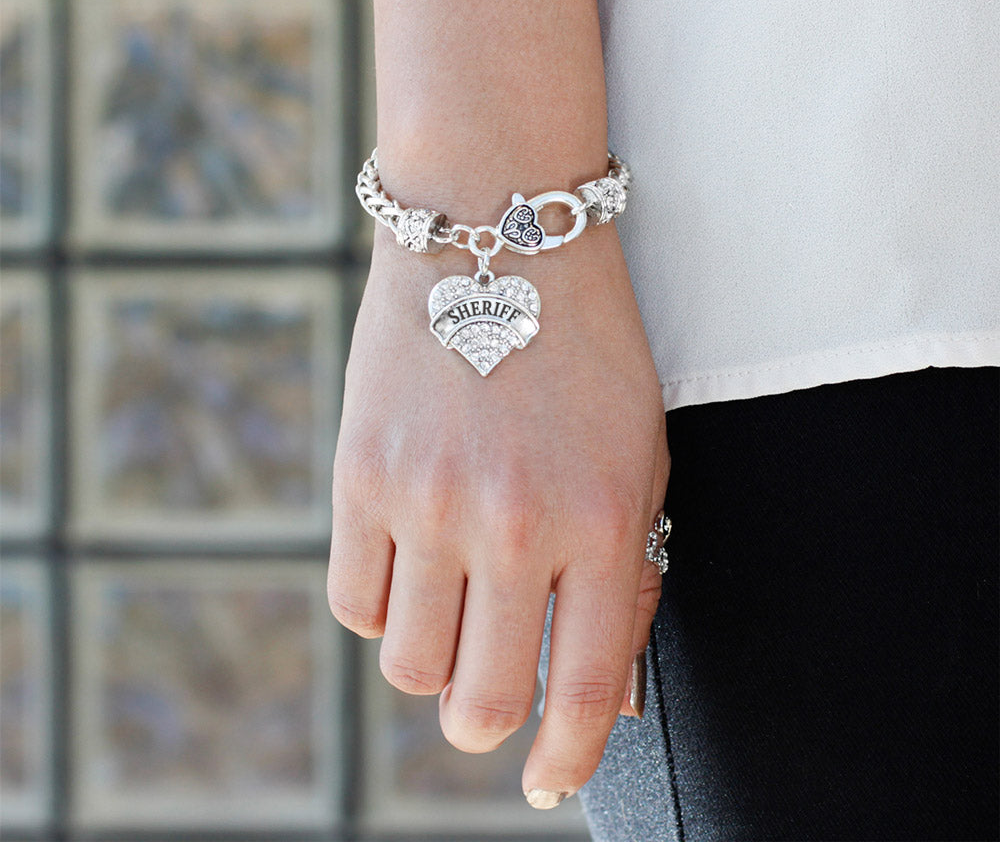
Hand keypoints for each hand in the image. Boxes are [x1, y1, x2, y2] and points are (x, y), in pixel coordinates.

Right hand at [328, 221, 668, 804]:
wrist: (496, 231)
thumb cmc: (586, 348)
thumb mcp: (639, 455)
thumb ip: (627, 574)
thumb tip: (603, 693)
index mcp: (605, 523)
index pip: (580, 692)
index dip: (564, 760)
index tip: (549, 783)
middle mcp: (514, 524)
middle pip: (477, 702)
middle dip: (484, 722)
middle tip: (486, 698)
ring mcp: (428, 500)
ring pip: (407, 665)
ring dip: (431, 660)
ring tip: (450, 610)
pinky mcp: (360, 473)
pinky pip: (353, 601)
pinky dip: (383, 604)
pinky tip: (409, 561)